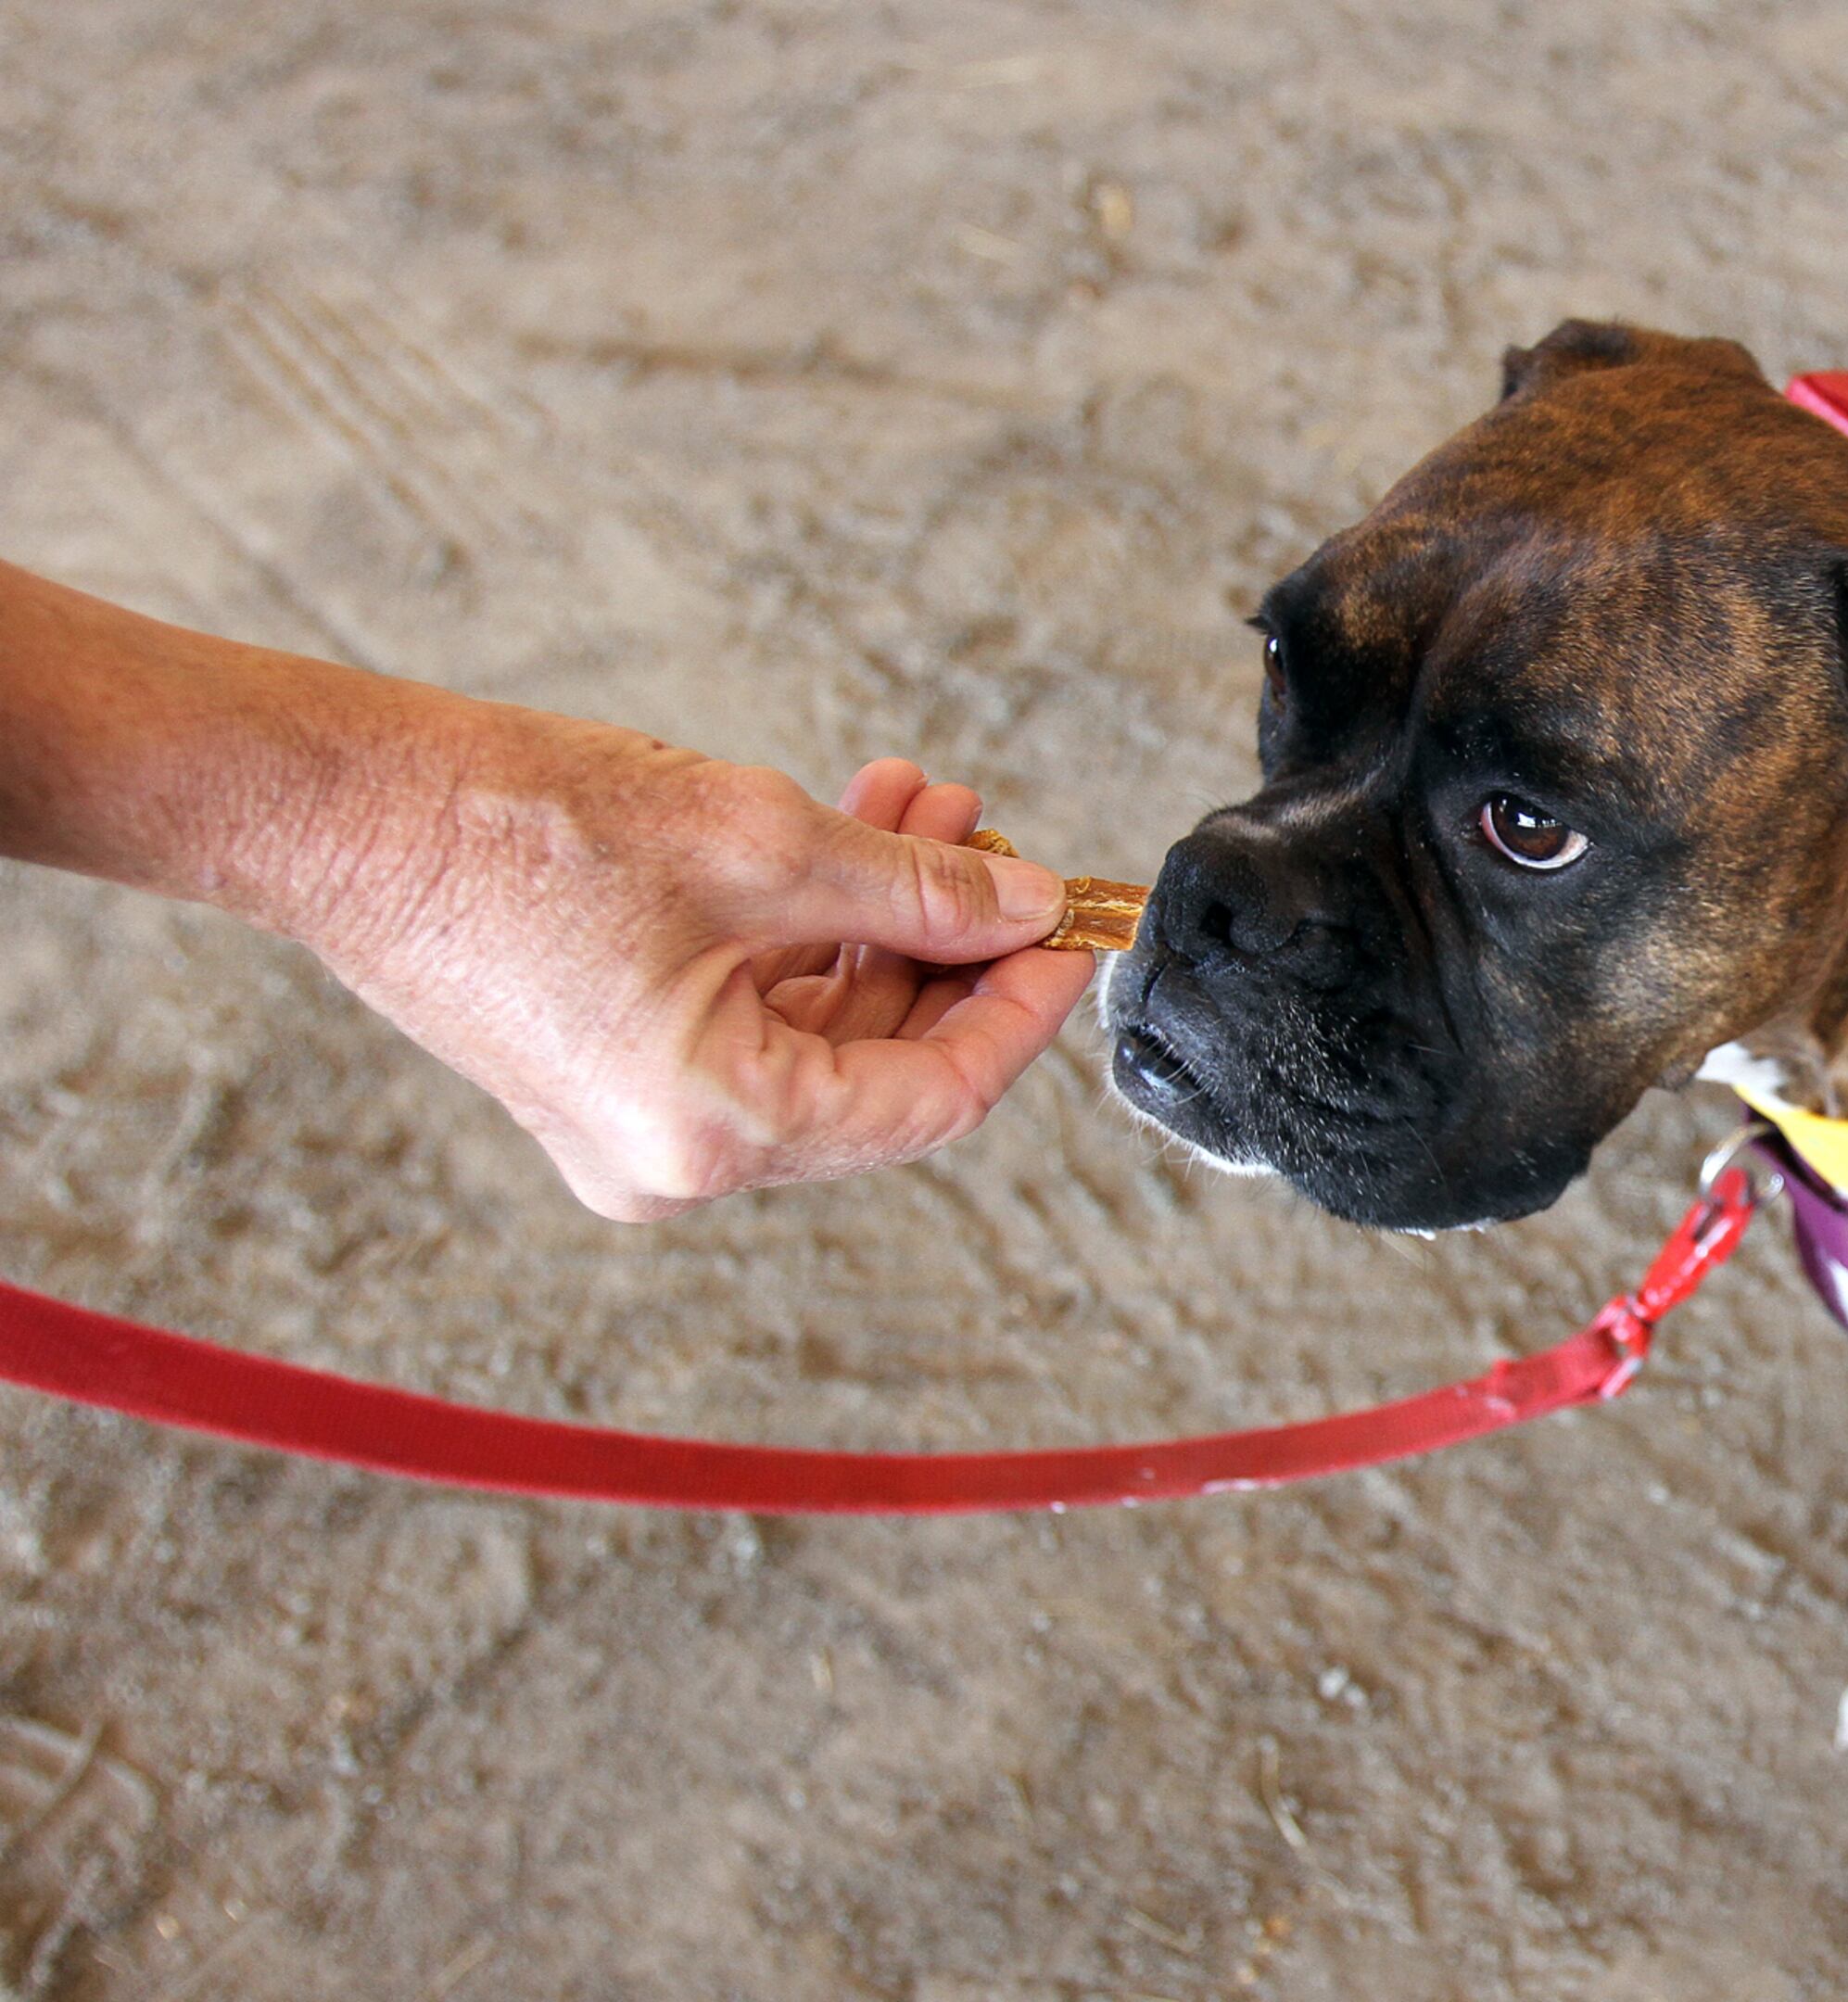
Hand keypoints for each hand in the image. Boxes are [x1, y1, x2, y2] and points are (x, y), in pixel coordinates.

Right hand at [298, 706, 1097, 1219]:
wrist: (340, 806)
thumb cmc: (512, 826)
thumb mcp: (759, 841)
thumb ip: (917, 888)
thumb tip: (1022, 905)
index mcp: (717, 1131)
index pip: (934, 1097)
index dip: (1020, 1009)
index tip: (1073, 930)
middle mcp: (676, 1158)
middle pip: (881, 1067)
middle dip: (952, 943)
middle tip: (1000, 844)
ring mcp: (639, 1124)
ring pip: (820, 1029)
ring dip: (887, 919)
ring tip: (929, 809)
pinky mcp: (611, 1073)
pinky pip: (752, 1015)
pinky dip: (811, 931)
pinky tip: (855, 833)